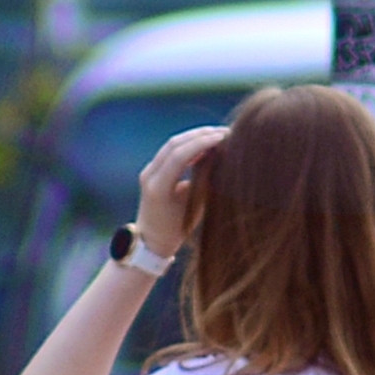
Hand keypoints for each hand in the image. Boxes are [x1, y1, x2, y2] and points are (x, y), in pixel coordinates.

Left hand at [129, 127, 224, 260]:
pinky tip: (206, 144)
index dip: (202, 142)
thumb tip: (218, 160)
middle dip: (200, 134)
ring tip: (218, 135)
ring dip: (195, 137)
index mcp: (158, 187)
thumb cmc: (175, 230)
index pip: (179, 155)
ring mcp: (149, 171)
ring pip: (172, 144)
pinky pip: (171, 151)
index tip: (224, 138)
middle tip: (225, 132)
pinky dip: (189, 145)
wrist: (150, 242)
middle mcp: (150, 175)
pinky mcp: (153, 170)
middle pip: (174, 144)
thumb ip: (202, 183)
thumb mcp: (193, 209)